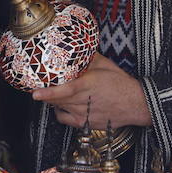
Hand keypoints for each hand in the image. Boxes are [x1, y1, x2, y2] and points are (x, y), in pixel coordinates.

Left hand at [33, 54, 151, 129]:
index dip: (48, 93)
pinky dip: (60, 111)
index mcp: (89, 85)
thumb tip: (73, 48)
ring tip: (53, 92)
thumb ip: (87, 57)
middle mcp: (85, 102)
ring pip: (59, 108)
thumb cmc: (121, 84)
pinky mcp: (85, 124)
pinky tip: (63, 104)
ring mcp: (85, 115)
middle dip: (46, 93)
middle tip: (38, 84)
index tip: (35, 93)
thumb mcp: (105, 65)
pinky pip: (64, 118)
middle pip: (57, 100)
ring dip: (53, 101)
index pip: (65, 91)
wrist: (136, 105)